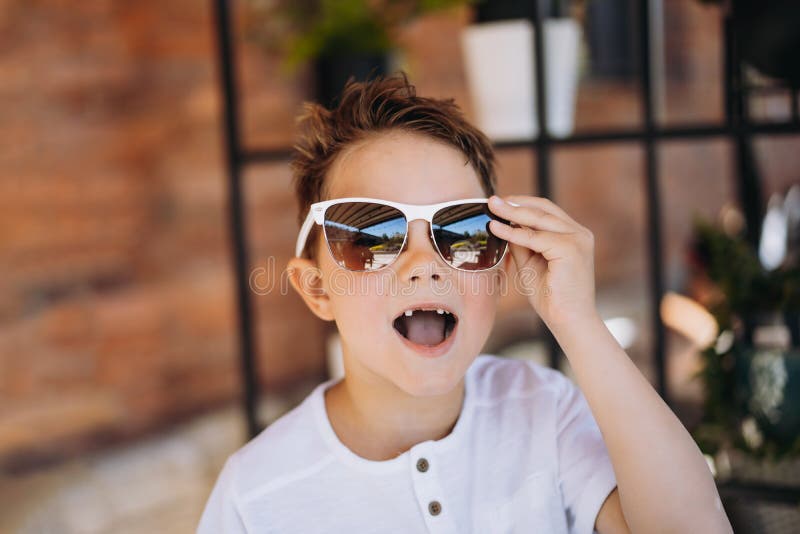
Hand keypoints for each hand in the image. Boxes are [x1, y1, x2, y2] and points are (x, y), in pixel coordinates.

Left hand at [487, 194, 598, 330]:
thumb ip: (521, 243)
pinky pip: (535, 237)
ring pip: (539, 219)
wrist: (568, 321)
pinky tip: (496, 228)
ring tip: (491, 207)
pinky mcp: (570, 248)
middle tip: (492, 200)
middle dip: (515, 203)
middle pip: (544, 209)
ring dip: (512, 212)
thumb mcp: (531, 263)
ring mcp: (578, 239)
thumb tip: (503, 224)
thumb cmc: (551, 296)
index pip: (547, 211)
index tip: (500, 203)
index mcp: (574, 235)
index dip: (523, 204)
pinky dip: (513, 232)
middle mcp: (580, 233)